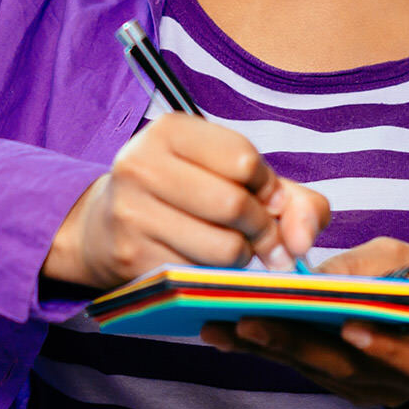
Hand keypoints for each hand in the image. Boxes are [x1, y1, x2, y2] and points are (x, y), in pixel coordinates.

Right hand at [42, 114, 330, 292]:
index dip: (267, 186)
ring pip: (224, 248)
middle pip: (235, 205)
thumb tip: (303, 241)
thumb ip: (291, 199)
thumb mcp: (231, 176)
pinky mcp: (132, 258)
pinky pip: (202, 276)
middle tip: (263, 238)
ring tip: (234, 249)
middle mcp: (142, 165)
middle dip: (263, 228)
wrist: (106, 226)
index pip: (244, 160)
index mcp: (168, 130)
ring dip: (243, 257)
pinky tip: (206, 266)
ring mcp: (132, 214)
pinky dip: (218, 277)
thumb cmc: (186, 194)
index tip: (264, 198)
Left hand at [203, 237, 408, 408]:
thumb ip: (372, 269)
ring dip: (264, 349)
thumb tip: (318, 276)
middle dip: (293, 344)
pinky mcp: (339, 388)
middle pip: (344, 367)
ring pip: (313, 370)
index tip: (350, 327)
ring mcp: (366, 391)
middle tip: (247, 322)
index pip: (408, 358)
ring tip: (220, 326)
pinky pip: (301, 369)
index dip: (380, 346)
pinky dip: (265, 350)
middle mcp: (397, 383)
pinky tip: (227, 333)